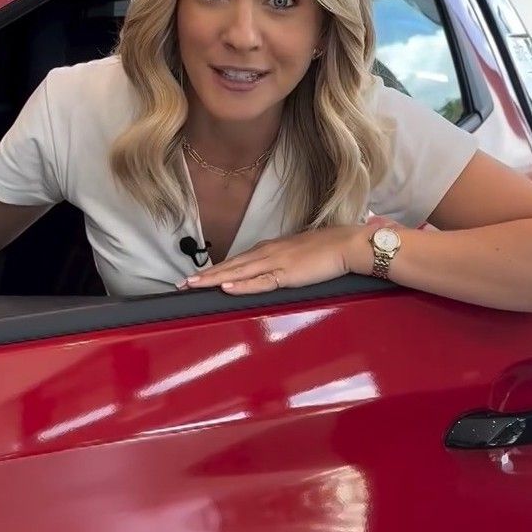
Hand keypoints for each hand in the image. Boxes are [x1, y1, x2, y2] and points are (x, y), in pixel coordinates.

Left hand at [178, 220, 387, 294]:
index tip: (197, 276)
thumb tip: (273, 271)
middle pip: (231, 266)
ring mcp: (276, 262)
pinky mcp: (287, 274)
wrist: (348, 244)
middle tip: (183, 283)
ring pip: (238, 272)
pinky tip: (226, 287)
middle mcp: (268, 253)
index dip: (216, 269)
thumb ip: (284, 262)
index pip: (237, 261)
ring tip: (194, 284)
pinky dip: (241, 284)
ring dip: (214, 279)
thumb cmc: (329, 249)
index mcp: (271, 248)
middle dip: (206, 275)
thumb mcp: (300, 254)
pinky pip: (259, 282)